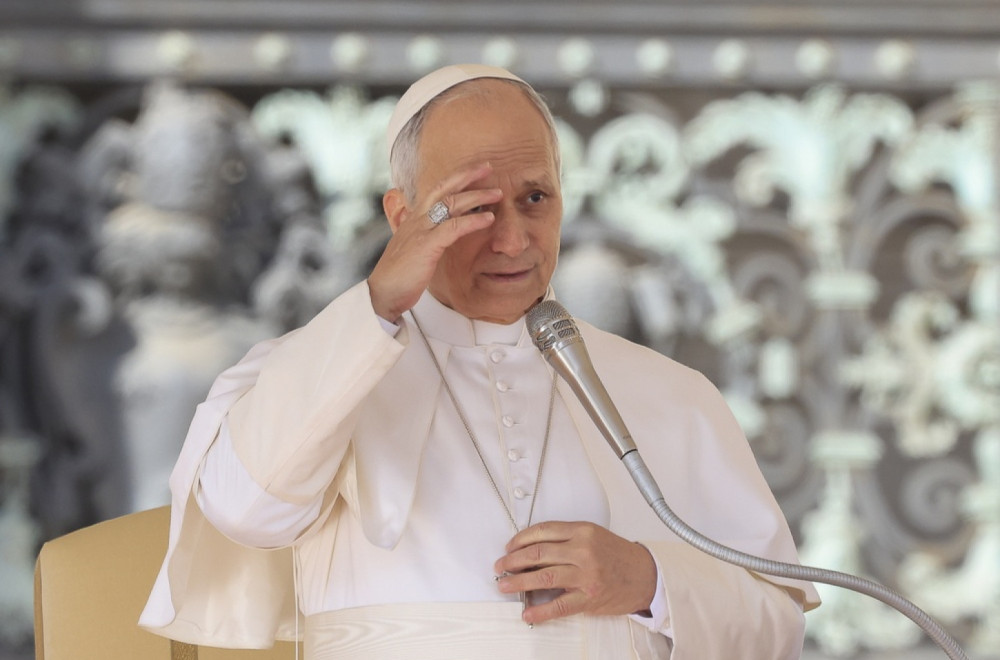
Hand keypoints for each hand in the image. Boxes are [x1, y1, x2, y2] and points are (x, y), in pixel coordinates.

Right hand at [368, 162, 501, 321]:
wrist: (383, 293)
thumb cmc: (399, 274)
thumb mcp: (413, 248)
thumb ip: (424, 236)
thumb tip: (438, 232)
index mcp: (414, 218)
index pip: (436, 190)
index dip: (455, 178)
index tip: (475, 172)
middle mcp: (416, 219)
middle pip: (444, 188)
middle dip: (467, 175)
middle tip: (489, 167)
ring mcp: (421, 231)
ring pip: (451, 203)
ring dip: (477, 196)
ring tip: (497, 193)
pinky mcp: (426, 246)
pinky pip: (454, 227)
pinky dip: (473, 221)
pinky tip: (489, 219)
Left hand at [493, 521, 656, 624]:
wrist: (645, 575)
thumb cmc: (618, 555)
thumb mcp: (593, 536)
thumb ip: (566, 539)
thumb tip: (532, 549)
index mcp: (582, 531)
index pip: (543, 531)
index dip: (521, 539)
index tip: (509, 547)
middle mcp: (583, 550)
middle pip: (538, 553)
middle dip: (514, 561)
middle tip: (501, 566)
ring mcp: (585, 575)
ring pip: (544, 577)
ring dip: (519, 582)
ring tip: (505, 585)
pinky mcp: (588, 598)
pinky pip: (559, 605)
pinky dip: (540, 611)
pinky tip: (527, 612)